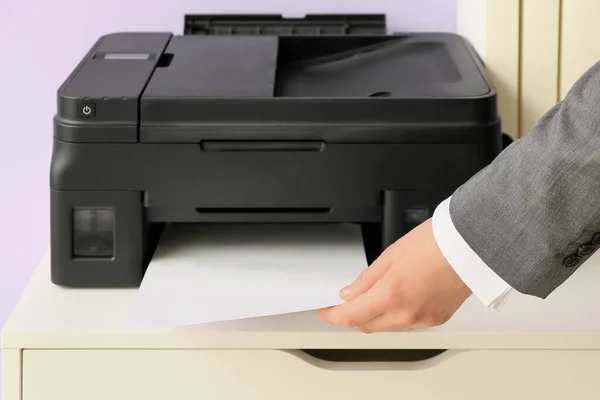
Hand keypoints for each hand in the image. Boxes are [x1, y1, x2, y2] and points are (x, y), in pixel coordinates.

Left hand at [318, 218, 471, 332]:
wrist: (471, 244)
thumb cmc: (436, 242)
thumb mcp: (391, 254)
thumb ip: (367, 279)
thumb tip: (350, 293)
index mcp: (392, 295)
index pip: (351, 315)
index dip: (334, 315)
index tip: (326, 311)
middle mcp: (407, 313)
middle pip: (368, 325)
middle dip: (354, 315)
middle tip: (348, 300)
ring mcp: (424, 320)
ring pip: (388, 326)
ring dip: (376, 315)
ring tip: (377, 292)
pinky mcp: (438, 319)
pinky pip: (407, 323)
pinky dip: (397, 314)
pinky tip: (399, 296)